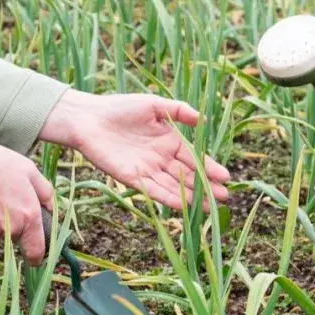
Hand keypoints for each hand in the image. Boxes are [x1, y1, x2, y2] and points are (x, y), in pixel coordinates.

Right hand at [0, 143, 52, 265]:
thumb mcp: (28, 170)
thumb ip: (45, 192)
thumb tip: (50, 208)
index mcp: (29, 216)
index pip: (36, 251)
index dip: (37, 256)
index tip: (36, 255)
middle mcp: (10, 229)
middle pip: (16, 234)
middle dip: (15, 221)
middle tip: (7, 195)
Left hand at [39, 90, 230, 209]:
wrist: (88, 118)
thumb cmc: (119, 108)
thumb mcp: (154, 105)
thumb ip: (179, 111)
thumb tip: (202, 119)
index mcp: (169, 141)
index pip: (193, 158)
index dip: (209, 168)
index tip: (226, 178)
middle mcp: (160, 158)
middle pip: (186, 176)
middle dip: (205, 187)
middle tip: (224, 199)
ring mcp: (146, 170)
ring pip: (173, 186)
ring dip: (190, 197)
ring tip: (209, 208)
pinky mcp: (130, 178)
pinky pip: (152, 190)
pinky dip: (167, 198)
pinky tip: (182, 205)